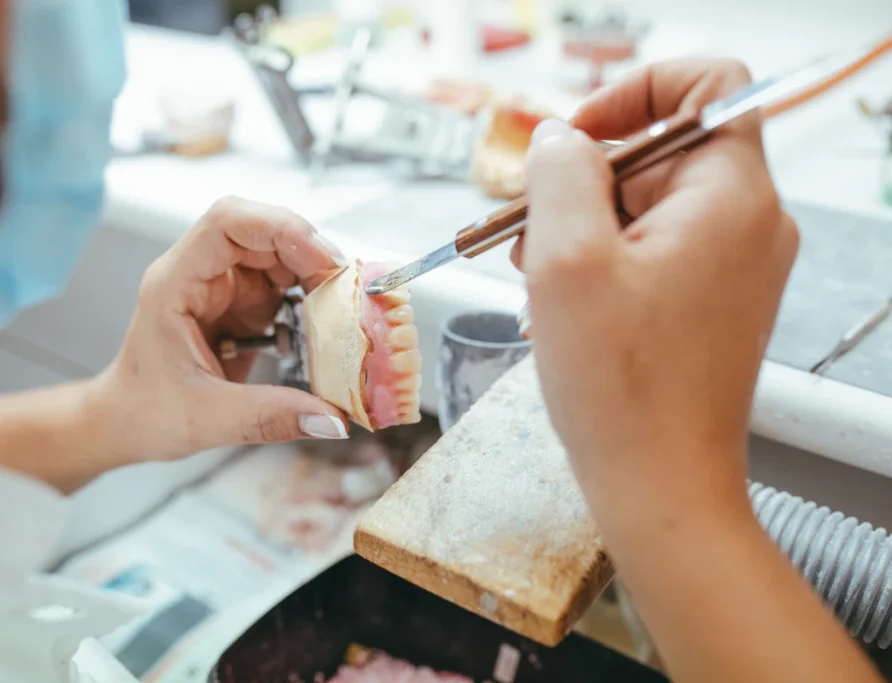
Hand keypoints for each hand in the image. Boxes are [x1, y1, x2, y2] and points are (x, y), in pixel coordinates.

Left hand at [99, 196, 350, 464]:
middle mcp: (200, 275)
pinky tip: (326, 324)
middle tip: (345, 287)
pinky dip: (310, 300)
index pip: (226, 223)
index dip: (279, 228)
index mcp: (175, 284)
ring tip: (342, 308)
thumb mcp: (207, 420)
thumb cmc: (144, 411)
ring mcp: (222, 287)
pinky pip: (284, 287)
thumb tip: (331, 420)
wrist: (126, 423)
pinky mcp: (241, 306)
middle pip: (262, 232)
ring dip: (314, 276)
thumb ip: (269, 417)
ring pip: (279, 256)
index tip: (321, 258)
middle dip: (309, 252)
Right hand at [512, 60, 798, 523]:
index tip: (575, 137)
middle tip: (530, 226)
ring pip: (649, 204)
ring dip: (583, 224)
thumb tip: (558, 138)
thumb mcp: (566, 259)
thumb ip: (559, 173)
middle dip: (584, 178)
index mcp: (730, 197)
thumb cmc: (623, 389)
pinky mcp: (711, 301)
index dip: (633, 92)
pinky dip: (603, 259)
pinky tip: (563, 299)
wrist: (661, 486)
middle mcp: (747, 224)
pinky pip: (654, 249)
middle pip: (661, 150)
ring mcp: (733, 266)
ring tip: (538, 273)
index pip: (706, 84)